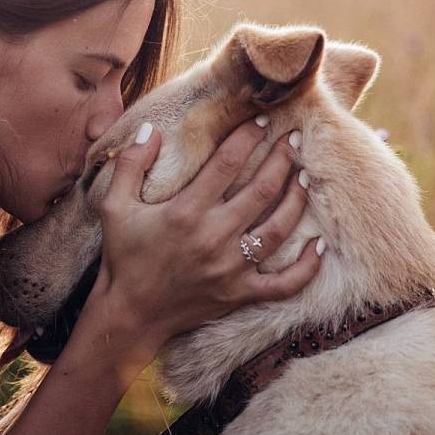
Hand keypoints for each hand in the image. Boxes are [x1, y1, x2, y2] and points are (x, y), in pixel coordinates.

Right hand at [85, 119, 321, 360]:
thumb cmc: (123, 256)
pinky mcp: (240, 294)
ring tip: (304, 176)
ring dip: (297, 199)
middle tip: (295, 138)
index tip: (263, 120)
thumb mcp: (114, 207)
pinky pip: (285, 283)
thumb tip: (149, 128)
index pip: (227, 163)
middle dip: (283, 159)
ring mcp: (231, 268)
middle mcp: (214, 237)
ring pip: (279, 228)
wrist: (130, 313)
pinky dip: (307, 266)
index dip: (248, 136)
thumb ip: (130, 164)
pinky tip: (319, 243)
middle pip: (262, 190)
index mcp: (186, 211)